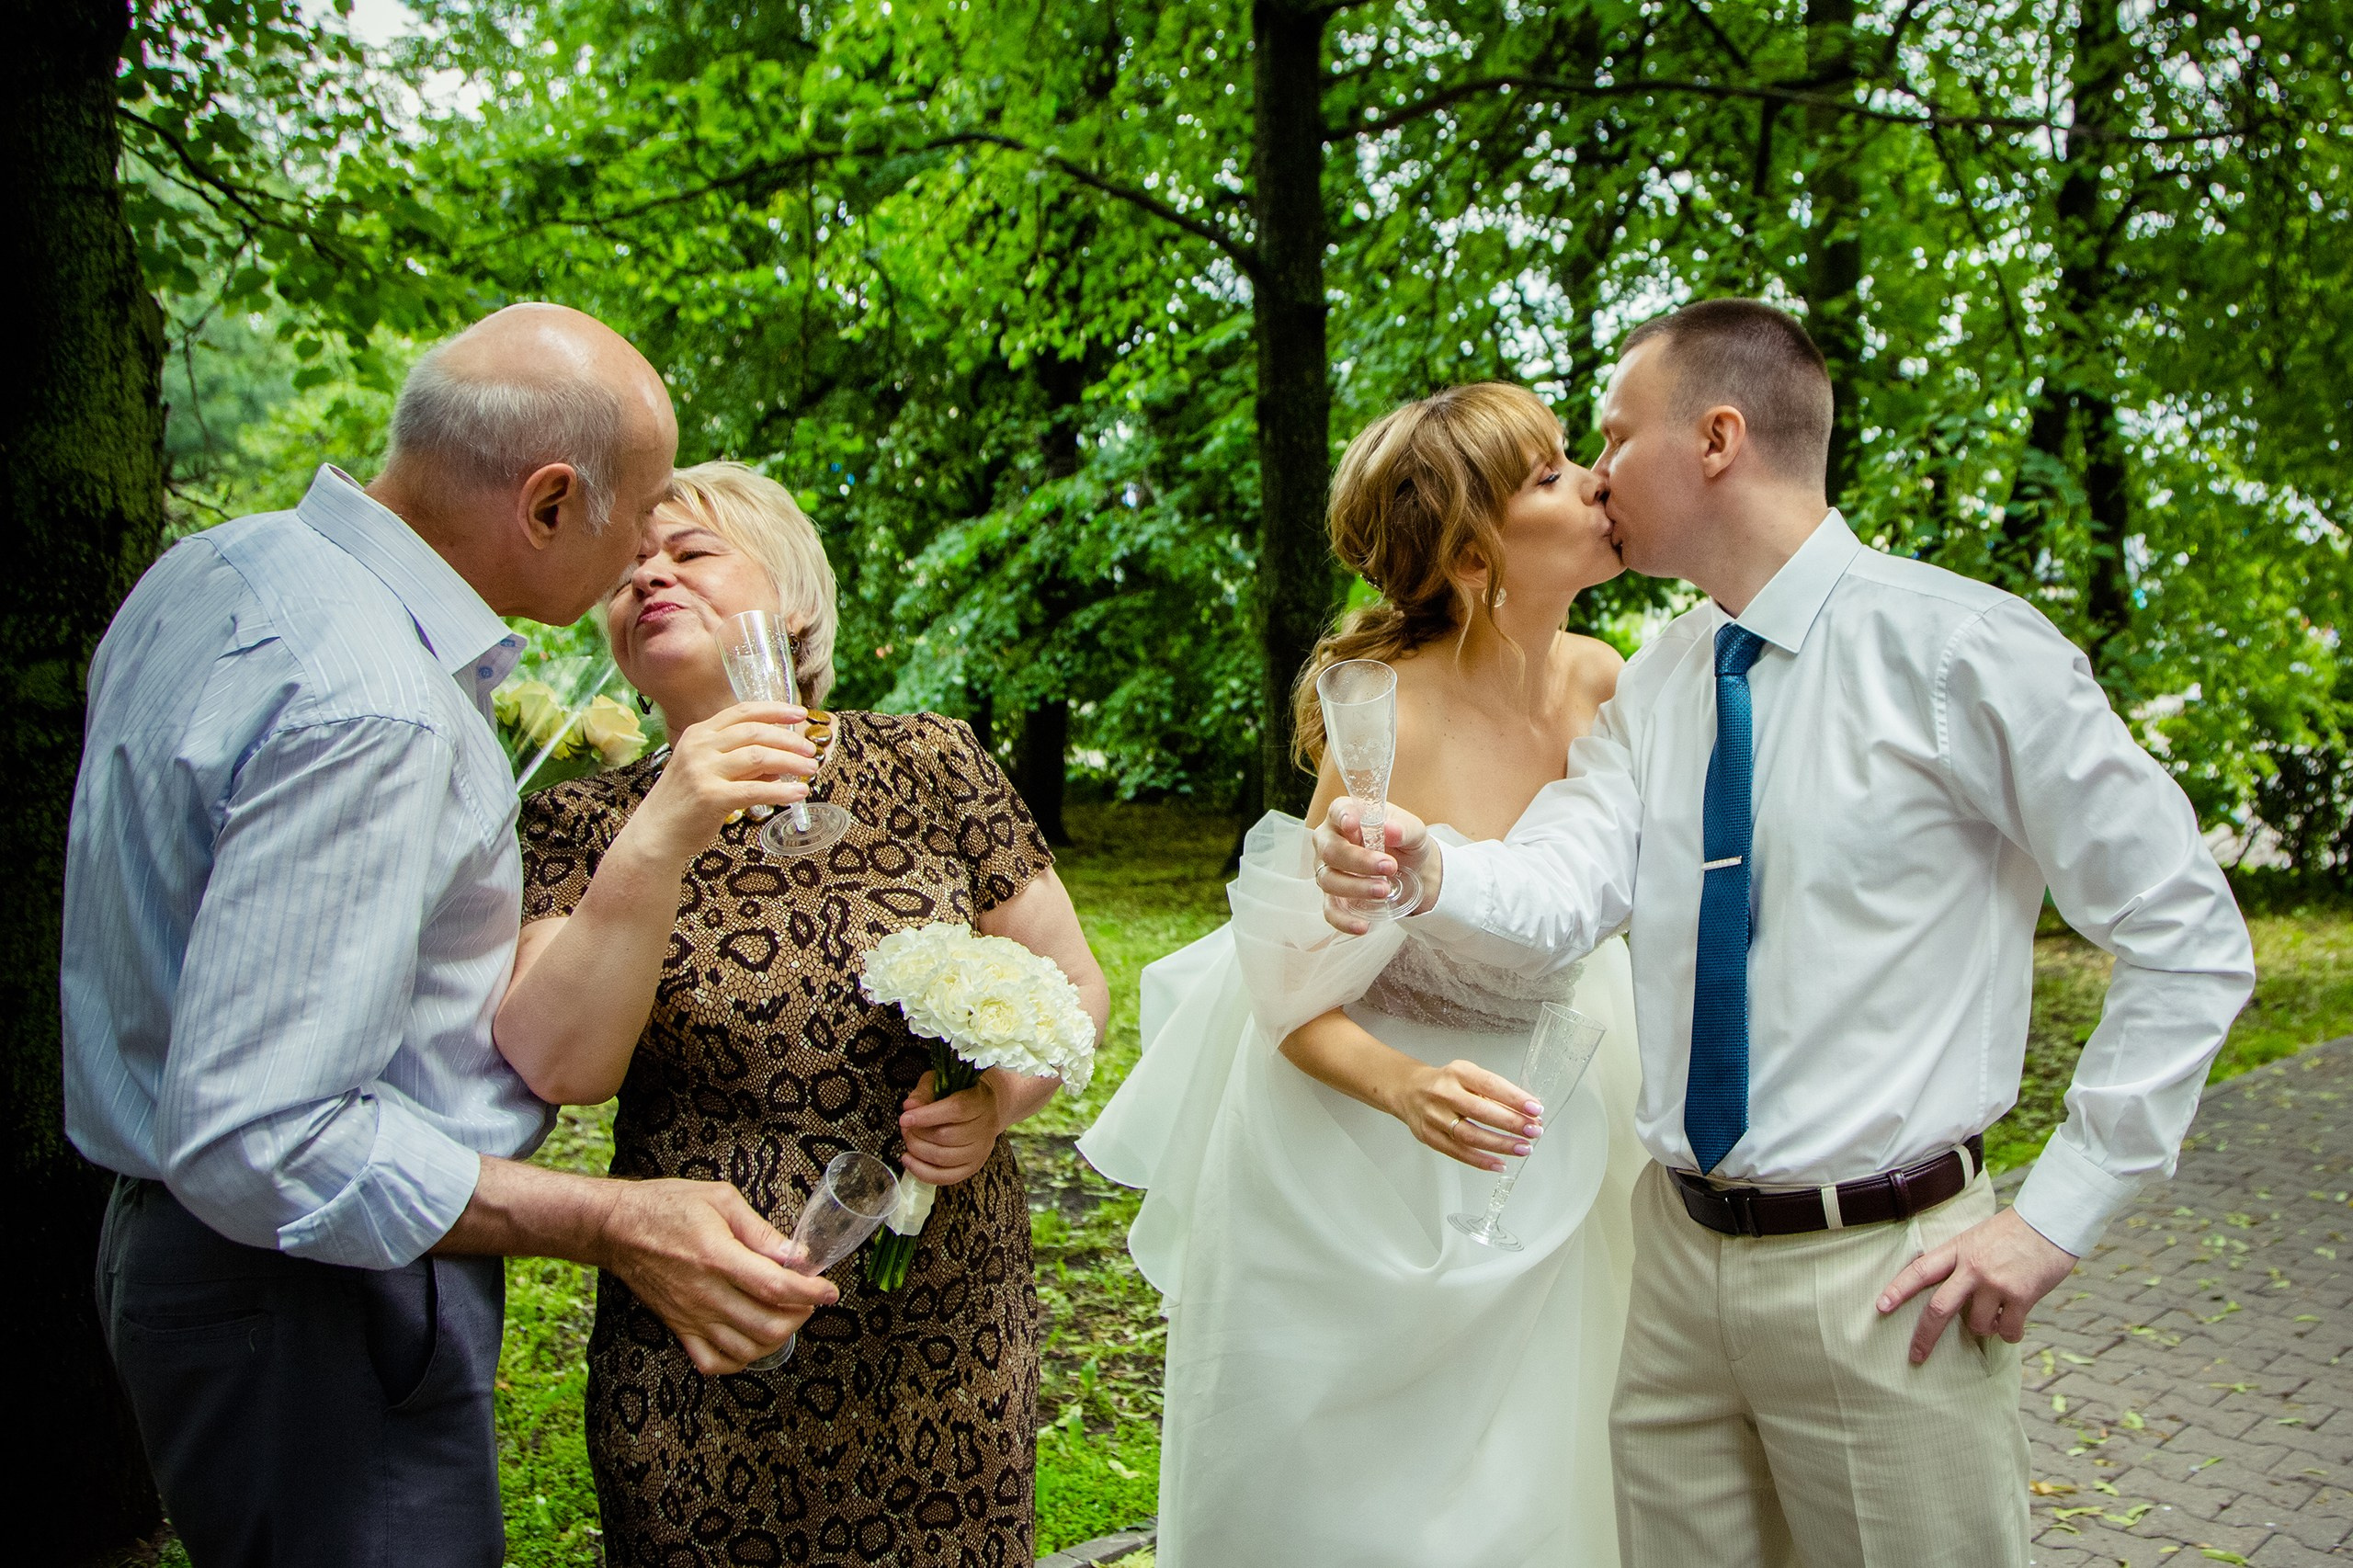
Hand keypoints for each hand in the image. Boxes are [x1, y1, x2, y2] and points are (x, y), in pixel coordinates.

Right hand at [595, 1177, 837, 1375]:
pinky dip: (740, 1359)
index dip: (811, 1293)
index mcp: (718, 1258)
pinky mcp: (679, 1329)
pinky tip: (751, 1339)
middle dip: (801, 1316)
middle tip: (808, 1299)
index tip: (829, 1290)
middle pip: (768, 1326)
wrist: (617, 1228)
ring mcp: (691, 1317)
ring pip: (747, 1350)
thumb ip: (761, 1231)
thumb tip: (796, 1256)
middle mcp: (706, 1295)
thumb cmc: (669, 1206)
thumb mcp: (721, 1200)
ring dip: (777, 1338)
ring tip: (785, 1316)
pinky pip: (714, 1362)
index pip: (776, 1288)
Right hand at [637, 701, 815, 857]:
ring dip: (790, 762)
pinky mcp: (710, 797)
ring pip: (758, 757)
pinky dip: (782, 791)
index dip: (775, 710)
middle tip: (811, 751)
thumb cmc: (684, 803)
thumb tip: (778, 764)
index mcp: (698, 734)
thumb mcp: (708, 772)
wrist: (655, 835)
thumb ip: (740, 763)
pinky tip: (798, 793)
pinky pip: (755, 790)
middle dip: (789, 740)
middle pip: (755, 732)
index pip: (742, 711)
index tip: (800, 715)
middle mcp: (699, 747)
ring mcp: (703, 770)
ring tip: (811, 770)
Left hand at [899, 1070, 1011, 1185]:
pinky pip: (946, 1177)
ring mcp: (981, 1150)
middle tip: (905, 1127)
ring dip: (918, 1151)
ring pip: (944, 1158)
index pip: (956, 1110)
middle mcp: (985, 1127)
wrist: (984, 1109)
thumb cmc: (959, 1093)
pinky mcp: (973, 1167)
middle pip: (947, 1137)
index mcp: (980, 1101)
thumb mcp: (942, 1083)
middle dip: (918, 1134)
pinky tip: (908, 1160)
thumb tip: (910, 1106)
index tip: (905, 1118)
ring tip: (907, 1140)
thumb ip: (925, 1092)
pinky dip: (922, 1171)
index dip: (927, 1116)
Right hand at [1314, 797, 1438, 934]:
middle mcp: (1330, 841)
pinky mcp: (1333, 897)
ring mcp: (1328, 870)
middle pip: (1330, 850)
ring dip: (1356, 887)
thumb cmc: (1406, 844)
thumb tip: (1391, 830)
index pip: (1338, 810)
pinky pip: (1330, 910)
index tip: (1353, 823)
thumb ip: (1404, 828)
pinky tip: (1362, 926)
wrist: (1414, 872)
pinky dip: (1344, 920)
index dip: (1342, 816)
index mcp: (1347, 816)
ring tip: (1385, 891)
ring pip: (1329, 880)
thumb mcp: (1415, 832)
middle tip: (1390, 867)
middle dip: (1358, 861)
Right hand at [1384, 1059, 1543, 1172]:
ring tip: (1523, 1148)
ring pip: (1470, 1135)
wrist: (1408, 1090)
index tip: (1535, 1109)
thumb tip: (1527, 1111)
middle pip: (1480, 1111)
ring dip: (1500, 1144)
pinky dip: (1481, 1160)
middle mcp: (1443, 1093)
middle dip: (1511, 1123)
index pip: (1489, 1085)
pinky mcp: (1429, 1136)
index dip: (1514, 1098)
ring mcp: (1434, 1117)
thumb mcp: (1467, 1075)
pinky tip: (1499, 1163)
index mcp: (1457, 1073)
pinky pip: (1458, 1152)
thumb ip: (1493, 1091)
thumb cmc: (1445, 1083)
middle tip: (1534, 1131)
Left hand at [1876, 1206, 2078, 1363]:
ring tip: (1996, 1313)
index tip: (1880, 1307)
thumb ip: (1959, 1262)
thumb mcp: (1976, 1237)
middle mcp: (1973, 1267)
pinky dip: (2008, 1333)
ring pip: (1976, 1325)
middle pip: (1939, 1308)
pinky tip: (2013, 1323)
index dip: (1898, 1290)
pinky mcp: (2021, 1296)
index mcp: (1957, 1250)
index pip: (1920, 1271)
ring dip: (1983, 1328)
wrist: (2050, 1223)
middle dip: (1925, 1336)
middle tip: (1916, 1356)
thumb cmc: (2013, 1232)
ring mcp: (1996, 1283)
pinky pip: (2007, 1331)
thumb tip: (1947, 1293)